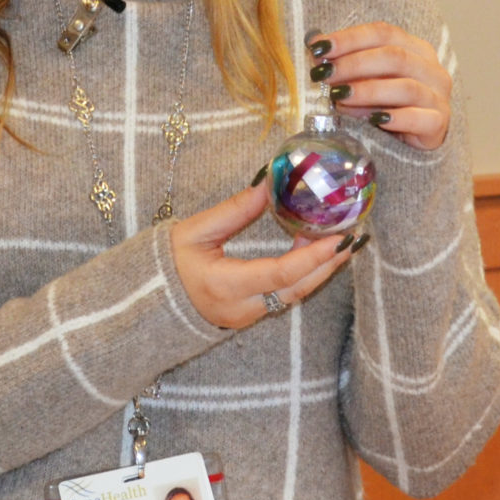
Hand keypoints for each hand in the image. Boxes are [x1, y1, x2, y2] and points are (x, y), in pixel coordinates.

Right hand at [169, 183, 363, 328]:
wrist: (147, 301)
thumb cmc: (166, 264)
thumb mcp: (195, 231)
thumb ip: (234, 210)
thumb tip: (268, 183)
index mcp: (225, 285)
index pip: (279, 274)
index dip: (311, 257)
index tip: (337, 238)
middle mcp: (242, 307)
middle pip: (297, 289)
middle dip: (327, 264)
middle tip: (351, 237)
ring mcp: (247, 316)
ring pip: (294, 295)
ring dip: (318, 269)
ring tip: (338, 241)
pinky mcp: (250, 315)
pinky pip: (285, 297)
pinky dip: (303, 276)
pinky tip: (314, 254)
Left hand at [308, 21, 453, 150]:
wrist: (415, 139)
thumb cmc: (387, 103)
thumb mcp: (367, 80)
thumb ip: (347, 65)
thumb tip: (316, 49)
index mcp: (415, 48)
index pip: (383, 33)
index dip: (350, 38)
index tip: (319, 47)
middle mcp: (431, 68)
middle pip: (394, 57)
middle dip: (354, 64)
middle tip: (325, 75)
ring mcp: (438, 95)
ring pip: (406, 87)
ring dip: (368, 91)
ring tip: (340, 96)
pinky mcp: (438, 122)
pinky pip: (419, 118)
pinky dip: (395, 118)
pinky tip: (374, 120)